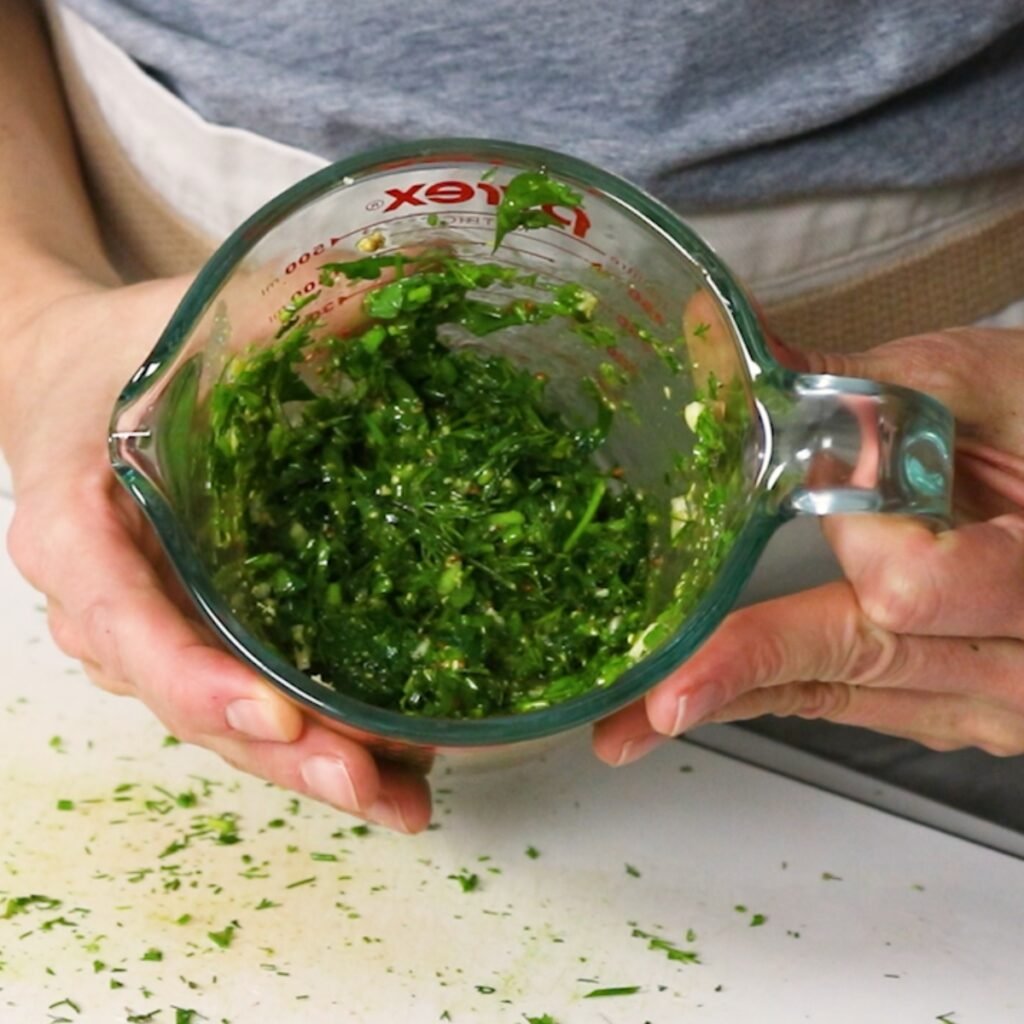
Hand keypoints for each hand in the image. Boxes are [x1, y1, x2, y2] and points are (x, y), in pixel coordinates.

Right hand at [2, 278, 431, 831]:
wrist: (76, 379)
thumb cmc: (122, 350)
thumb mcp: (188, 316)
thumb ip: (282, 305)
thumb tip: (416, 277)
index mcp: (76, 527)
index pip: (125, 621)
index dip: (196, 680)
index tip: (277, 716)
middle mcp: (108, 601)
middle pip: (188, 700)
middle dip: (283, 754)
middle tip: (378, 789)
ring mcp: (153, 627)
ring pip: (223, 718)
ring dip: (311, 765)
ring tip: (408, 795)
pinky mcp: (199, 630)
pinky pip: (249, 695)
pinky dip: (315, 732)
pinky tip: (394, 756)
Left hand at [593, 325, 1023, 763]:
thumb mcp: (986, 387)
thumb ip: (854, 386)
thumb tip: (718, 346)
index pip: (909, 588)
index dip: (837, 541)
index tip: (765, 511)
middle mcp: (1020, 664)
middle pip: (855, 668)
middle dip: (738, 676)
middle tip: (645, 708)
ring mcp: (988, 701)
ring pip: (840, 699)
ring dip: (735, 701)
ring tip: (633, 726)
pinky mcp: (955, 707)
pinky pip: (850, 701)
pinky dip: (773, 688)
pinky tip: (699, 698)